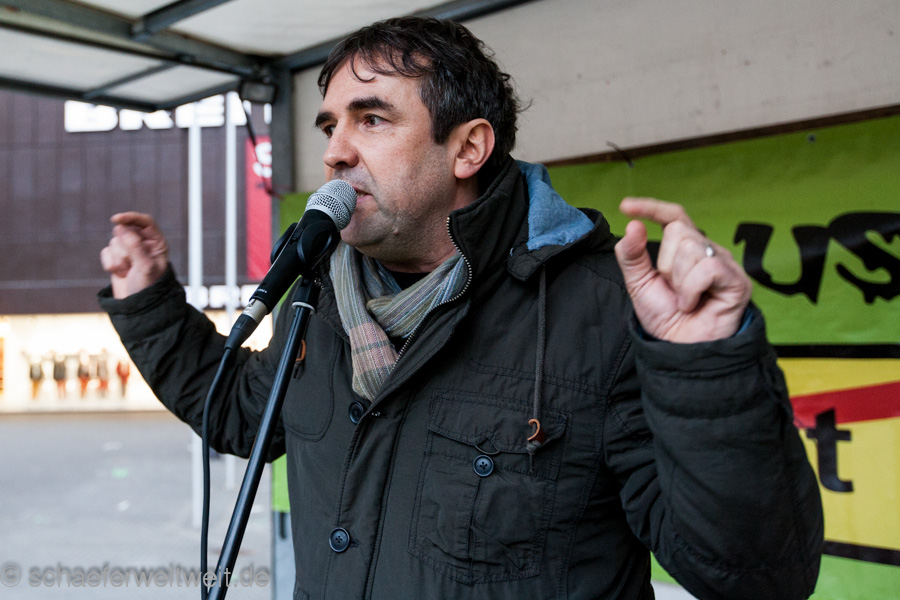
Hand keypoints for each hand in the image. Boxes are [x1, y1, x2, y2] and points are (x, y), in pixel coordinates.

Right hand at [99, 212, 168, 298]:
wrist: (137, 305)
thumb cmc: (148, 286)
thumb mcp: (145, 266)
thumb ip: (134, 246)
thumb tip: (121, 227)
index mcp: (157, 243)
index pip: (145, 222)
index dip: (130, 218)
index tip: (116, 220)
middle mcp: (143, 244)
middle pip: (125, 231)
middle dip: (124, 248)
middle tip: (132, 264)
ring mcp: (129, 251)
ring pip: (114, 242)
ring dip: (119, 259)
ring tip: (128, 271)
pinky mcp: (116, 258)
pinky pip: (106, 252)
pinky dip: (110, 263)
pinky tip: (120, 273)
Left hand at [614, 198, 751, 342]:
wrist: (680, 348)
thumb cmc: (664, 316)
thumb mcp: (639, 283)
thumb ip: (632, 255)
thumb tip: (633, 225)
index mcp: (685, 248)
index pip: (673, 216)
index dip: (651, 207)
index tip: (625, 206)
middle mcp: (707, 250)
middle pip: (679, 230)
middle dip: (665, 263)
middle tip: (672, 290)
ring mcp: (725, 264)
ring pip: (692, 248)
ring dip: (678, 280)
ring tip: (684, 300)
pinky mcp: (737, 281)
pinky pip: (707, 268)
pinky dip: (691, 290)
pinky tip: (693, 305)